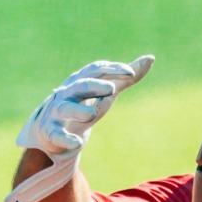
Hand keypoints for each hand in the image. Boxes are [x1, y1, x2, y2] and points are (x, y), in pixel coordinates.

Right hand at [15, 55, 154, 160]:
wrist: (52, 129)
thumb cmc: (83, 105)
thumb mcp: (105, 93)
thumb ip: (125, 79)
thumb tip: (150, 58)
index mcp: (81, 81)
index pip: (96, 70)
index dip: (113, 70)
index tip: (131, 73)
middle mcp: (67, 93)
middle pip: (80, 85)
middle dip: (94, 86)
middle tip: (111, 89)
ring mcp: (57, 112)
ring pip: (66, 108)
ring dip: (78, 111)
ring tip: (91, 115)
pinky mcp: (51, 132)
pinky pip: (57, 134)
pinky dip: (66, 139)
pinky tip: (76, 143)